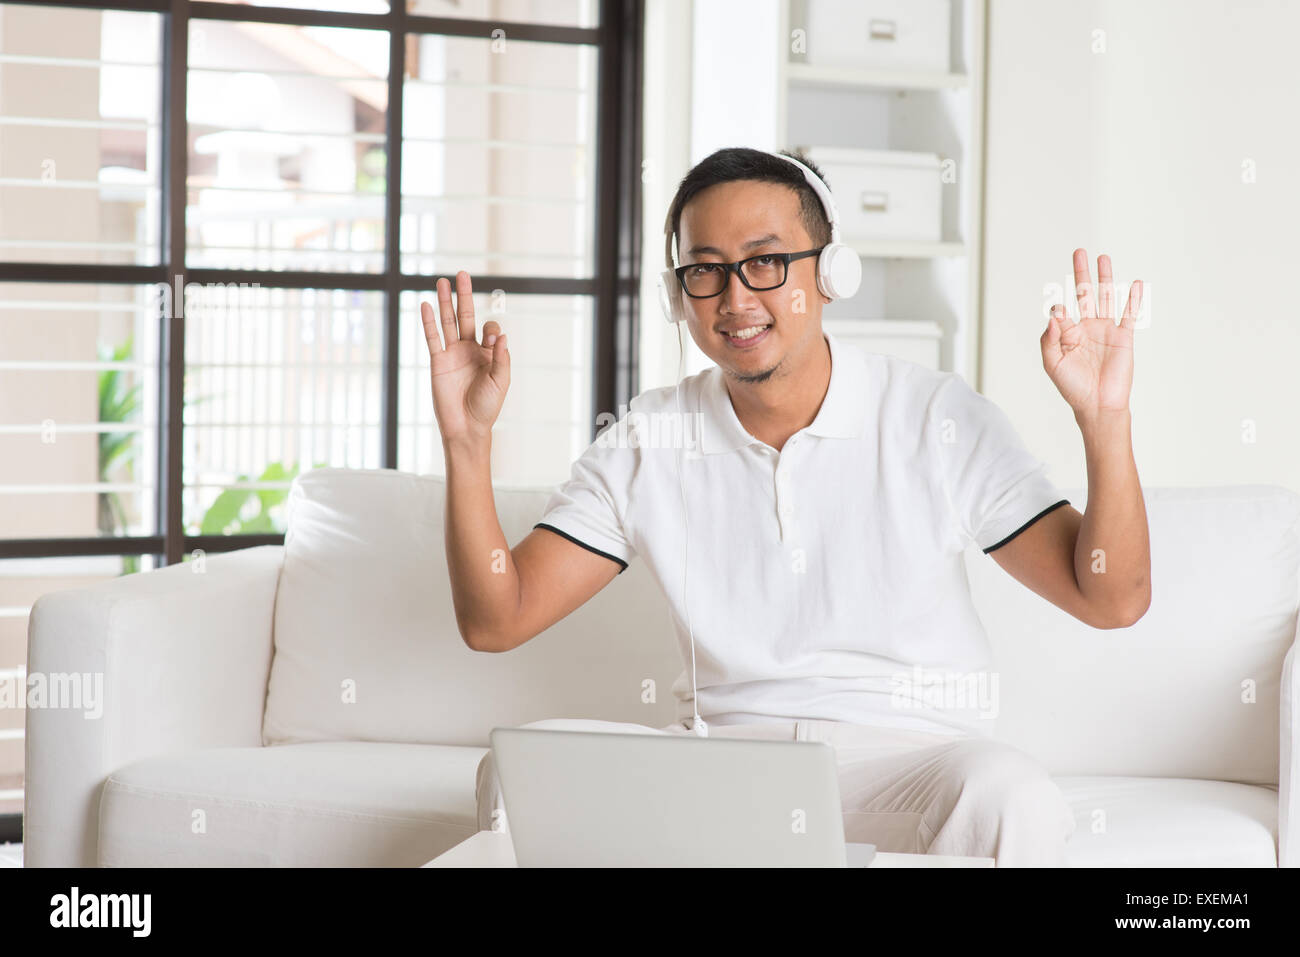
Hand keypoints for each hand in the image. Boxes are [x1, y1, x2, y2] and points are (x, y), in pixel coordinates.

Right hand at [420, 271, 509, 445]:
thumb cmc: (487, 406)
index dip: (490, 330)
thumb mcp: (501, 381)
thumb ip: (501, 358)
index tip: (490, 340)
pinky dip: (429, 322)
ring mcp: (452, 354)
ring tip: (443, 281)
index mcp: (488, 353)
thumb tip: (501, 334)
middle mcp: (470, 350)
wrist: (466, 426)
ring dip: (445, 302)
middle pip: (466, 316)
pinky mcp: (438, 361)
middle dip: (465, 296)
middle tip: (462, 274)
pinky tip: (426, 305)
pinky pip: (432, 338)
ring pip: (448, 322)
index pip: (488, 329)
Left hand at [1042, 248, 1141, 421]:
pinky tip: (1136, 283)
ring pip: (1106, 298)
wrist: (1097, 404)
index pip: (1062, 311)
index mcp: (1067, 334)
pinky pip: (1129, 314)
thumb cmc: (1072, 386)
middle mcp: (1087, 328)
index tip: (1059, 312)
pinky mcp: (1123, 337)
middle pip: (1084, 294)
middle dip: (1081, 273)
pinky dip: (1133, 299)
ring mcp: (1106, 331)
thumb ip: (1049, 338)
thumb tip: (1054, 312)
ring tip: (1103, 258)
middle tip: (1079, 252)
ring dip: (1104, 278)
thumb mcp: (1052, 363)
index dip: (1059, 309)